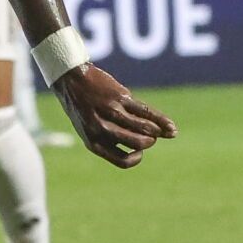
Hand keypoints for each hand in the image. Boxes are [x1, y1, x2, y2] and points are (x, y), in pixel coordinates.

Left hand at [51, 64, 178, 167]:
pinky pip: (146, 112)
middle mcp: (101, 129)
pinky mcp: (120, 98)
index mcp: (93, 142)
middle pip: (137, 144)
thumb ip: (112, 139)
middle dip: (149, 142)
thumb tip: (143, 149)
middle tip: (150, 136)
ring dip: (156, 131)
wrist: (71, 82)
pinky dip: (161, 120)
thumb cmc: (84, 110)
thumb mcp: (91, 130)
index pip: (123, 160)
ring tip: (160, 130)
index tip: (140, 151)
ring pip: (144, 128)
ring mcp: (111, 112)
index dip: (137, 158)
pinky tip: (171, 127)